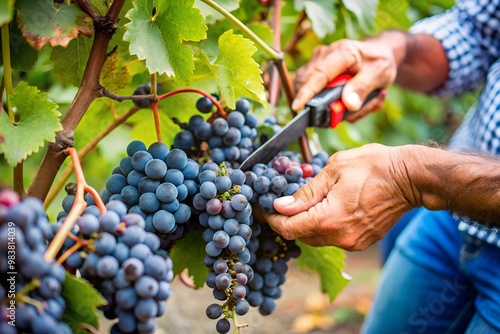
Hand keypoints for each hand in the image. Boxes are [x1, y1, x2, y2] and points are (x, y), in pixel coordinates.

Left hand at [265, 144, 419, 250]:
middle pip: (301, 236)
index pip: (288, 228)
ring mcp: (352, 242)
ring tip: (304, 202)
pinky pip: (333, 237)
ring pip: (317, 238)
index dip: (272, 220)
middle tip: (281, 202)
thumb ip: (306, 191)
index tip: (263, 209)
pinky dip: (324, 225)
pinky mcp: (362, 241)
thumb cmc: (374, 166)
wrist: (411, 178)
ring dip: (306, 223)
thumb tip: (281, 206)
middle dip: (288, 221)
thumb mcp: (334, 169)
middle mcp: (340, 237)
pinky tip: (326, 207)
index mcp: (329, 219)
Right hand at [291, 37, 401, 117]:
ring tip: (358, 102)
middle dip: (327, 105)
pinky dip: (332, 104)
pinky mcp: (314, 72)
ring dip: (333, 106)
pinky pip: (315, 94)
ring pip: (312, 93)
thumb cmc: (379, 62)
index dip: (306, 92)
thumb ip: (363, 88)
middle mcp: (324, 55)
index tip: (298, 107)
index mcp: (342, 53)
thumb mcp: (380, 73)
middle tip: (353, 110)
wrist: (378, 53)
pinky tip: (350, 99)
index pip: (319, 75)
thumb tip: (349, 104)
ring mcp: (317, 63)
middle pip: (310, 86)